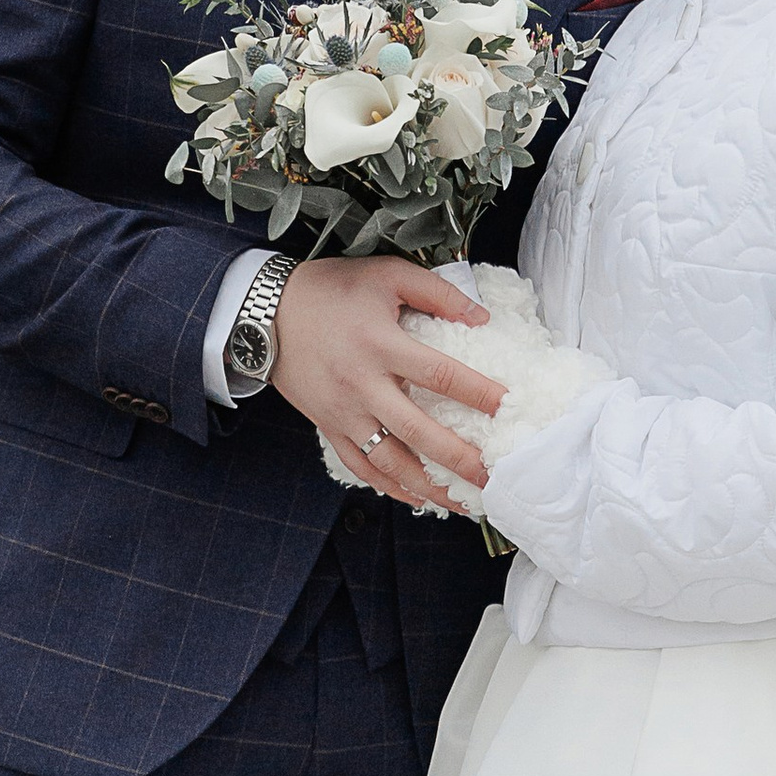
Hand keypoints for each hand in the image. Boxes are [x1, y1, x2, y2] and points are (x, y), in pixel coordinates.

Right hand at [268, 257, 504, 510]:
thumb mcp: (386, 274)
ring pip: (391, 461)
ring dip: (429, 486)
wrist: (267, 312)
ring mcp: (344, 413)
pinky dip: (390, 488)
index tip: (509, 407)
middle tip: (494, 475)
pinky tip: (417, 498)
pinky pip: (362, 467)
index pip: (440, 374)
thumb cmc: (332, 289)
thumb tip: (481, 315)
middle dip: (460, 458)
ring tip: (464, 501)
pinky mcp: (329, 428)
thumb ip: (436, 292)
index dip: (478, 392)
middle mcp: (363, 385)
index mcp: (381, 344)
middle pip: (419, 431)